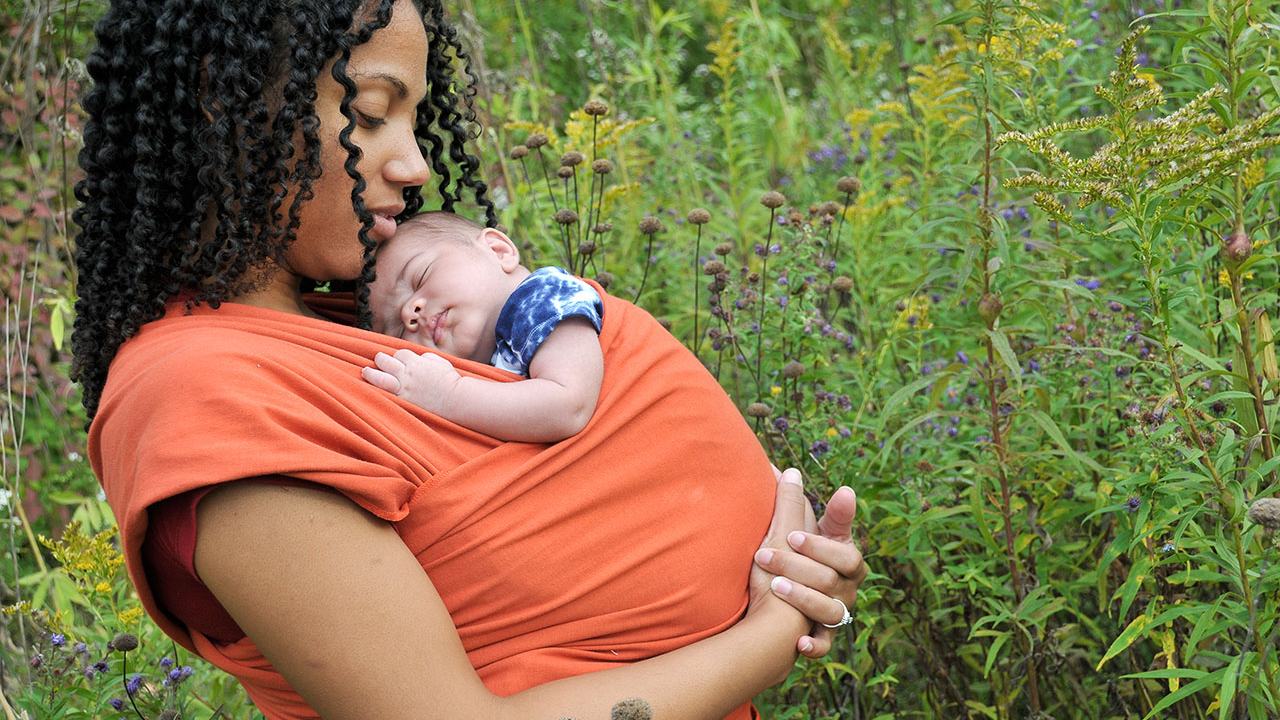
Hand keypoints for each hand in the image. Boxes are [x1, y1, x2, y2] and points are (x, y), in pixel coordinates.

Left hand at [362, 349, 460, 412]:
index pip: (400, 354)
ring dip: (371, 374)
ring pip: (380, 378)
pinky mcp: (404, 402)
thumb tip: (420, 358)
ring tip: (365, 372)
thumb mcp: (441, 362)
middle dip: (381, 360)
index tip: (398, 360)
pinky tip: (371, 390)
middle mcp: (407, 374)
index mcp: (417, 362)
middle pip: (387, 362)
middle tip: (378, 360)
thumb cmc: (451, 380)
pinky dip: (377, 391)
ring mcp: (404, 388)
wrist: (456, 399)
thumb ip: (427, 357)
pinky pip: (385, 395)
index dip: (398, 356)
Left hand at [754, 470, 866, 658]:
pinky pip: (827, 645)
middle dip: (797, 566)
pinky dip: (816, 645)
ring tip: (775, 588)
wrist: (781, 600)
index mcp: (847, 559)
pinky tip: (801, 644)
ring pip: (831, 611)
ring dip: (803, 599)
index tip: (792, 534)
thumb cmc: (792, 557)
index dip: (819, 545)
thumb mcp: (795, 531)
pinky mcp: (824, 636)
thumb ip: (795, 503)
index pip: (844, 553)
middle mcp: (847, 587)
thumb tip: (790, 470)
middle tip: (765, 555)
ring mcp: (837, 613)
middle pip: (831, 579)